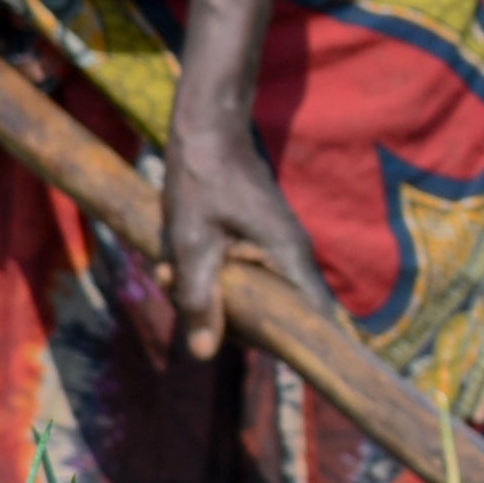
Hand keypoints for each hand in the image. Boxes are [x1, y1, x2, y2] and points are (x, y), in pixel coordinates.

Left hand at [153, 106, 312, 364]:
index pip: (313, 321)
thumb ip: (199, 298)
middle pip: (276, 315)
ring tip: (170, 272)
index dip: (291, 345)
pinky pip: (242, 275)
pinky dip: (210, 276)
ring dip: (211, 295)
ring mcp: (277, 249)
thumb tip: (204, 353)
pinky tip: (176, 262)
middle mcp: (292, 257)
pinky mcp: (260, 241)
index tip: (254, 350)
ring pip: (253, 296)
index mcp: (289, 257)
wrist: (207, 129)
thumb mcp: (192, 242)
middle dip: (227, 318)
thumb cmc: (202, 180)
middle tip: (181, 296)